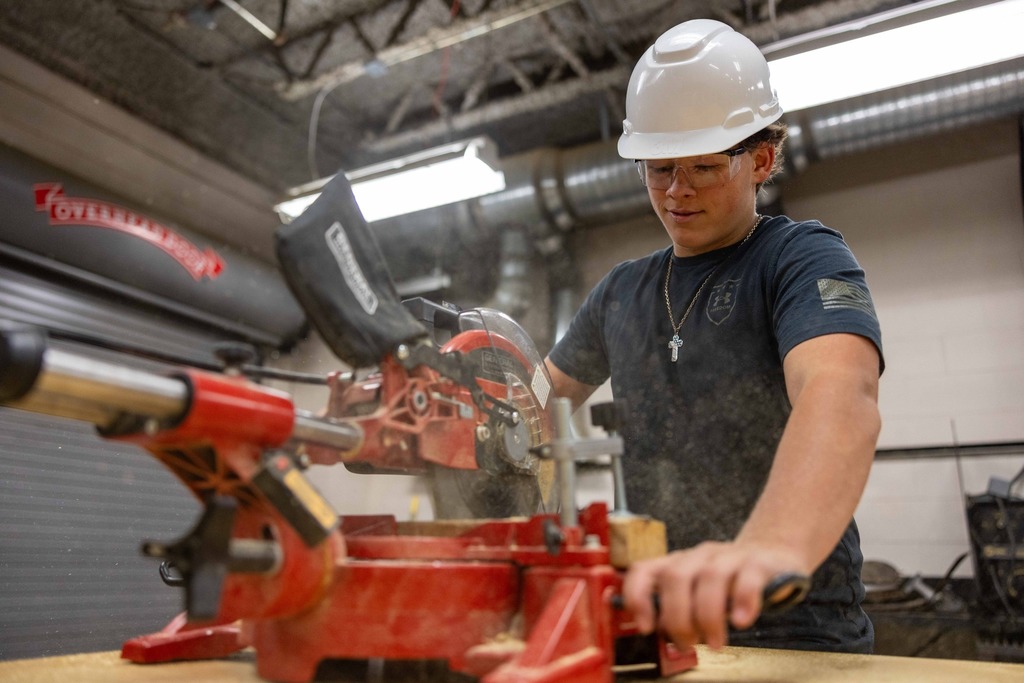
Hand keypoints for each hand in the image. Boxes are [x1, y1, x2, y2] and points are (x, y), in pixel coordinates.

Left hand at [620, 541, 808, 649]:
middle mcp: (699, 556)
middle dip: (677, 618)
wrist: (773, 556)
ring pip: (709, 577)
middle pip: (676, 577)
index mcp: (678, 563)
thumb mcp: (697, 592)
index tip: (645, 627)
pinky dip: (742, 601)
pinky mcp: (759, 563)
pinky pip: (748, 578)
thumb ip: (677, 608)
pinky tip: (741, 621)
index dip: (637, 597)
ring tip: (715, 642)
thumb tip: (660, 632)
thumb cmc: (730, 582)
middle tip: (687, 643)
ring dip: (707, 616)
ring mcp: (729, 556)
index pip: (644, 569)